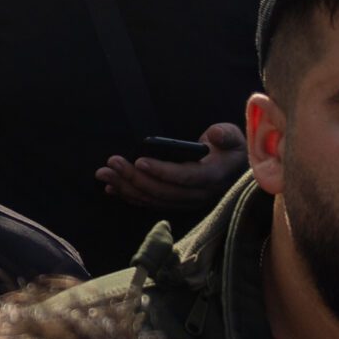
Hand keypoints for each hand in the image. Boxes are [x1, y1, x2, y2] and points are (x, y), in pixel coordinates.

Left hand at [98, 124, 246, 210]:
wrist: (233, 167)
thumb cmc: (230, 147)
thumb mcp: (234, 136)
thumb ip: (225, 135)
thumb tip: (214, 136)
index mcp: (211, 177)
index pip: (184, 177)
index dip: (161, 171)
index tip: (139, 160)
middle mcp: (197, 194)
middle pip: (162, 191)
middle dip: (134, 178)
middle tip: (111, 164)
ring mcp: (185, 202)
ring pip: (153, 199)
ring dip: (126, 187)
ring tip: (104, 174)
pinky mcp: (175, 203)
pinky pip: (150, 203)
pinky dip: (130, 196)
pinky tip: (112, 189)